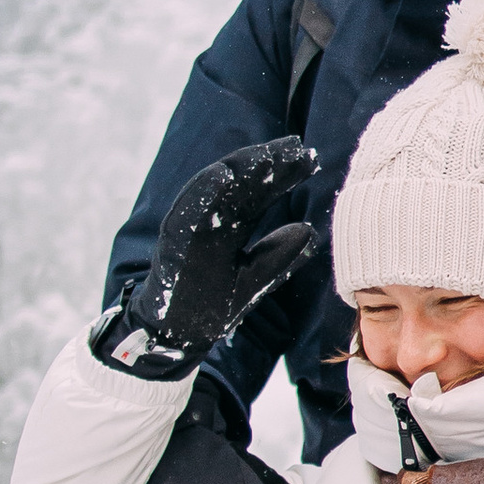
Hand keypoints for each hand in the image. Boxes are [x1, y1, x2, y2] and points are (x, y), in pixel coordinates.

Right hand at [97, 137, 317, 379]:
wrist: (175, 336)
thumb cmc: (210, 306)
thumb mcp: (253, 280)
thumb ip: (279, 257)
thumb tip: (310, 232)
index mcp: (230, 227)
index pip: (261, 194)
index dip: (284, 176)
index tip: (310, 160)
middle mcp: (211, 222)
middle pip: (243, 185)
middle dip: (270, 165)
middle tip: (298, 147)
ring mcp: (191, 228)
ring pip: (217, 190)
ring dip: (240, 169)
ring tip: (267, 154)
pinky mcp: (173, 241)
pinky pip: (188, 212)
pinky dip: (203, 192)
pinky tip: (223, 174)